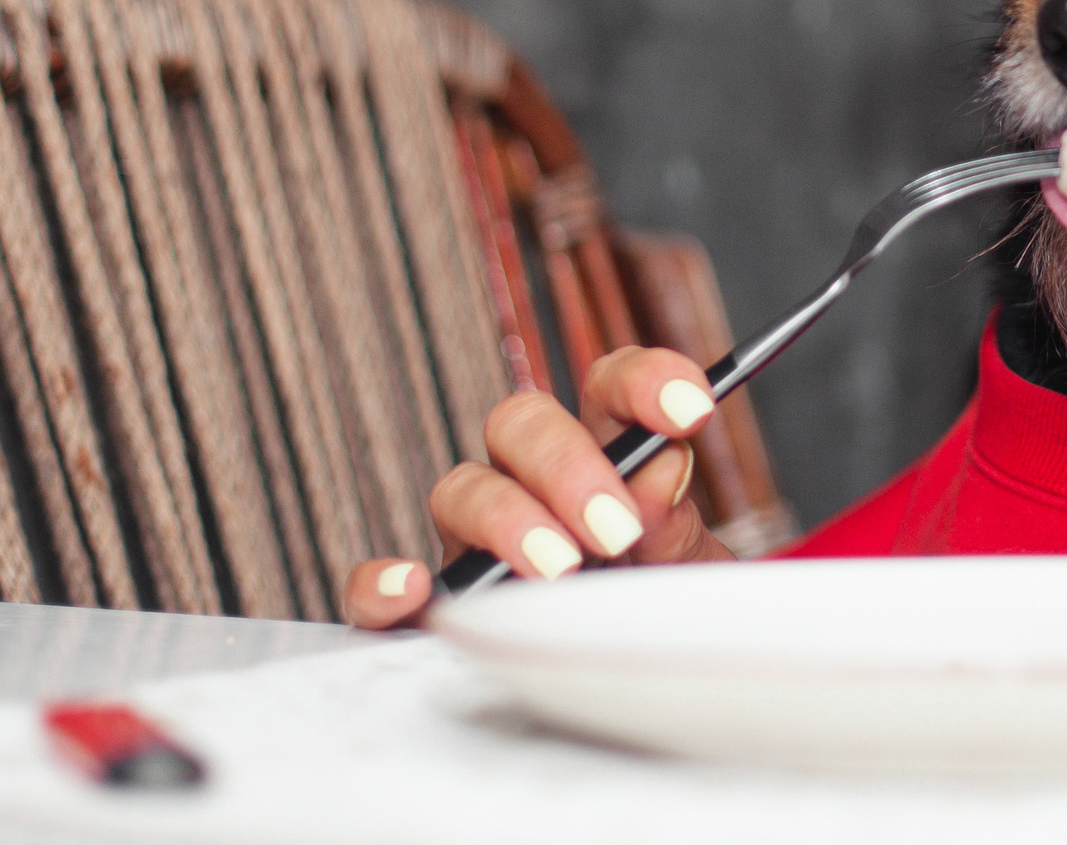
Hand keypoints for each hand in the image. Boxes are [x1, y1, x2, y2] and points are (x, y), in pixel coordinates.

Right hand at [342, 346, 737, 627]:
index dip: (643, 383)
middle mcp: (528, 482)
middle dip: (567, 465)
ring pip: (459, 489)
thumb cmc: (661, 613)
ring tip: (560, 570)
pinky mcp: (432, 605)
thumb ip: (675, 523)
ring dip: (506, 520)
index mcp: (602, 454)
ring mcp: (473, 539)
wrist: (635, 682)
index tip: (690, 408)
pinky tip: (411, 591)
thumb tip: (661, 468)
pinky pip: (375, 586)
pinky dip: (381, 583)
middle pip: (520, 422)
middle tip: (615, 528)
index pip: (608, 387)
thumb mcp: (685, 572)